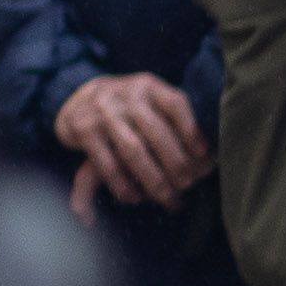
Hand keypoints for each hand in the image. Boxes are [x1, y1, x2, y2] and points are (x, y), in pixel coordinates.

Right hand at [52, 72, 211, 213]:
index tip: (204, 156)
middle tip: (188, 185)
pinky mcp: (84, 131)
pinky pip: (107, 165)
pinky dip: (123, 186)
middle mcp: (126, 95)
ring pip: (133, 152)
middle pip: (156, 132)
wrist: (78, 99)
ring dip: (153, 180)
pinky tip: (136, 198)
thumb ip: (172, 117)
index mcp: (149, 86)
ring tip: (168, 199)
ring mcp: (104, 113)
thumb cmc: (128, 107)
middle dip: (175, 163)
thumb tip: (207, 156)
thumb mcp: (149, 99)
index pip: (175, 104)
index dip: (191, 131)